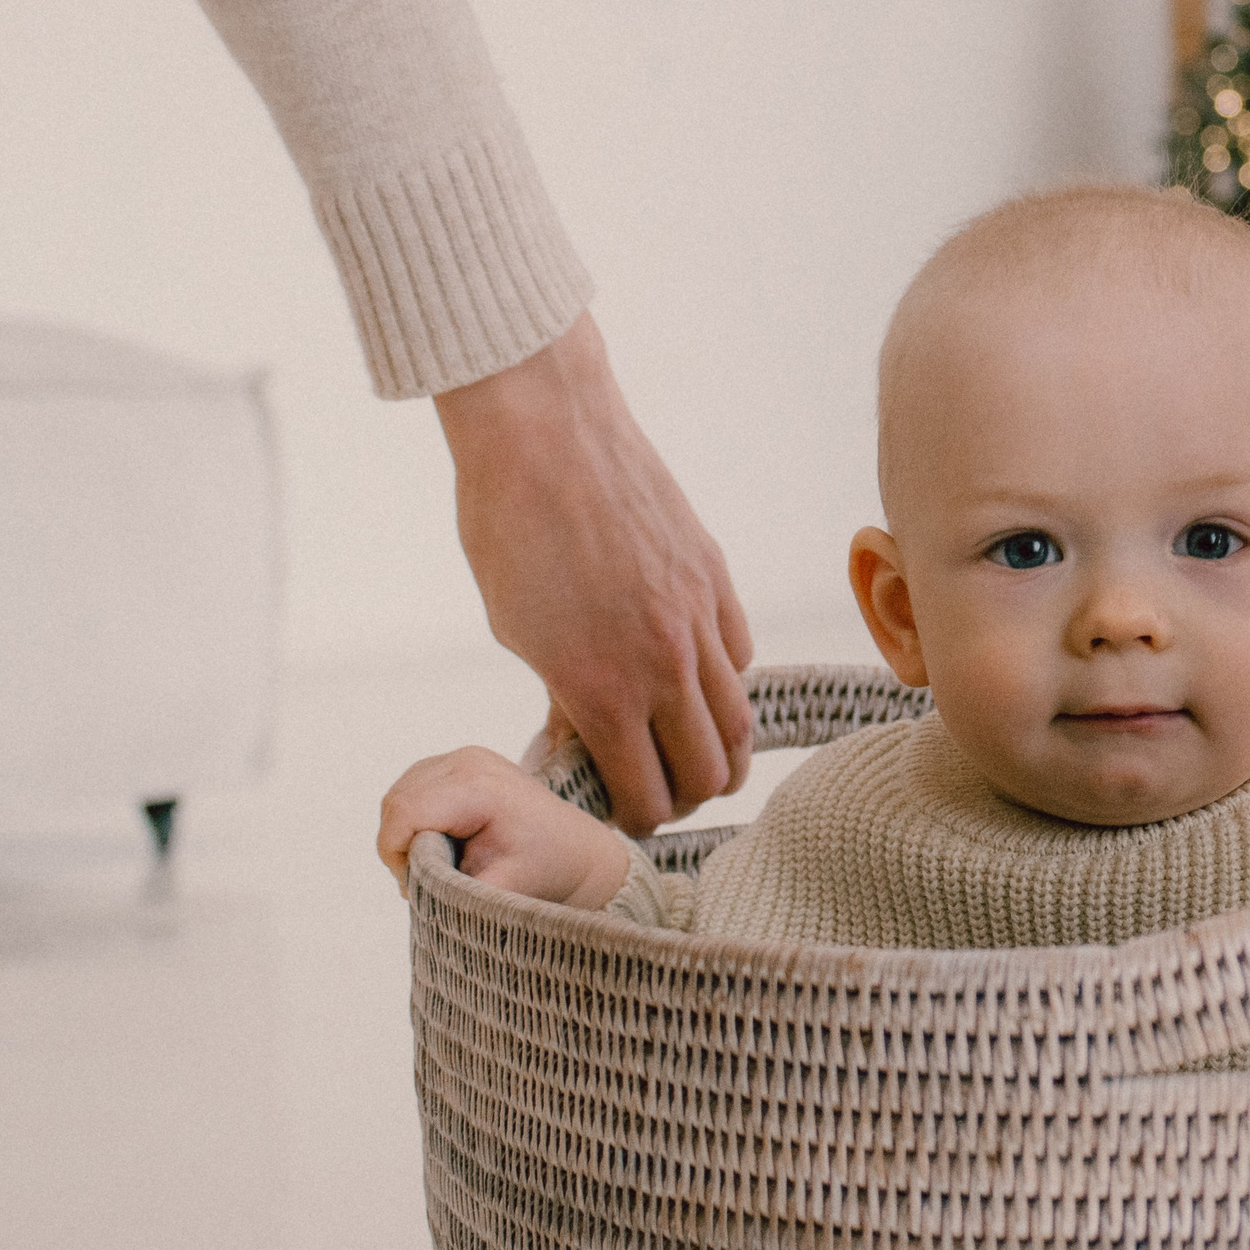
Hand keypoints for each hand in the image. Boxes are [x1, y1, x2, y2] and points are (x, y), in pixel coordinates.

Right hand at [376, 745, 632, 906]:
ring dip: (406, 833)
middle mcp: (469, 762)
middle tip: (426, 879)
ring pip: (400, 795)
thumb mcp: (499, 891)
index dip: (396, 854)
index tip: (415, 886)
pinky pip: (414, 788)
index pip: (404, 813)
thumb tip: (410, 887)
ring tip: (437, 861)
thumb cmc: (544, 870)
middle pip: (397, 802)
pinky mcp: (461, 761)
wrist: (574, 849)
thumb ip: (450, 888)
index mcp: (479, 790)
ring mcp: (465, 756)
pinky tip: (442, 839)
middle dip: (399, 846)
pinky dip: (415, 819)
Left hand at [434, 314, 752, 831]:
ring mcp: (700, 619)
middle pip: (709, 772)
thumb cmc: (508, 526)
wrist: (545, 431)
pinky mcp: (716, 578)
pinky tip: (692, 674)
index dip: (635, 818)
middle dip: (683, 798)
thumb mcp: (518, 630)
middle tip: (659, 791)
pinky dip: (723, 681)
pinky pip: (741, 655)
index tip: (620, 811)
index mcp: (602, 689)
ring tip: (692, 752)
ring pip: (739, 721)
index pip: (646, 796)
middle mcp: (665, 664)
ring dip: (718, 751)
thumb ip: (564, 694)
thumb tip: (586, 739)